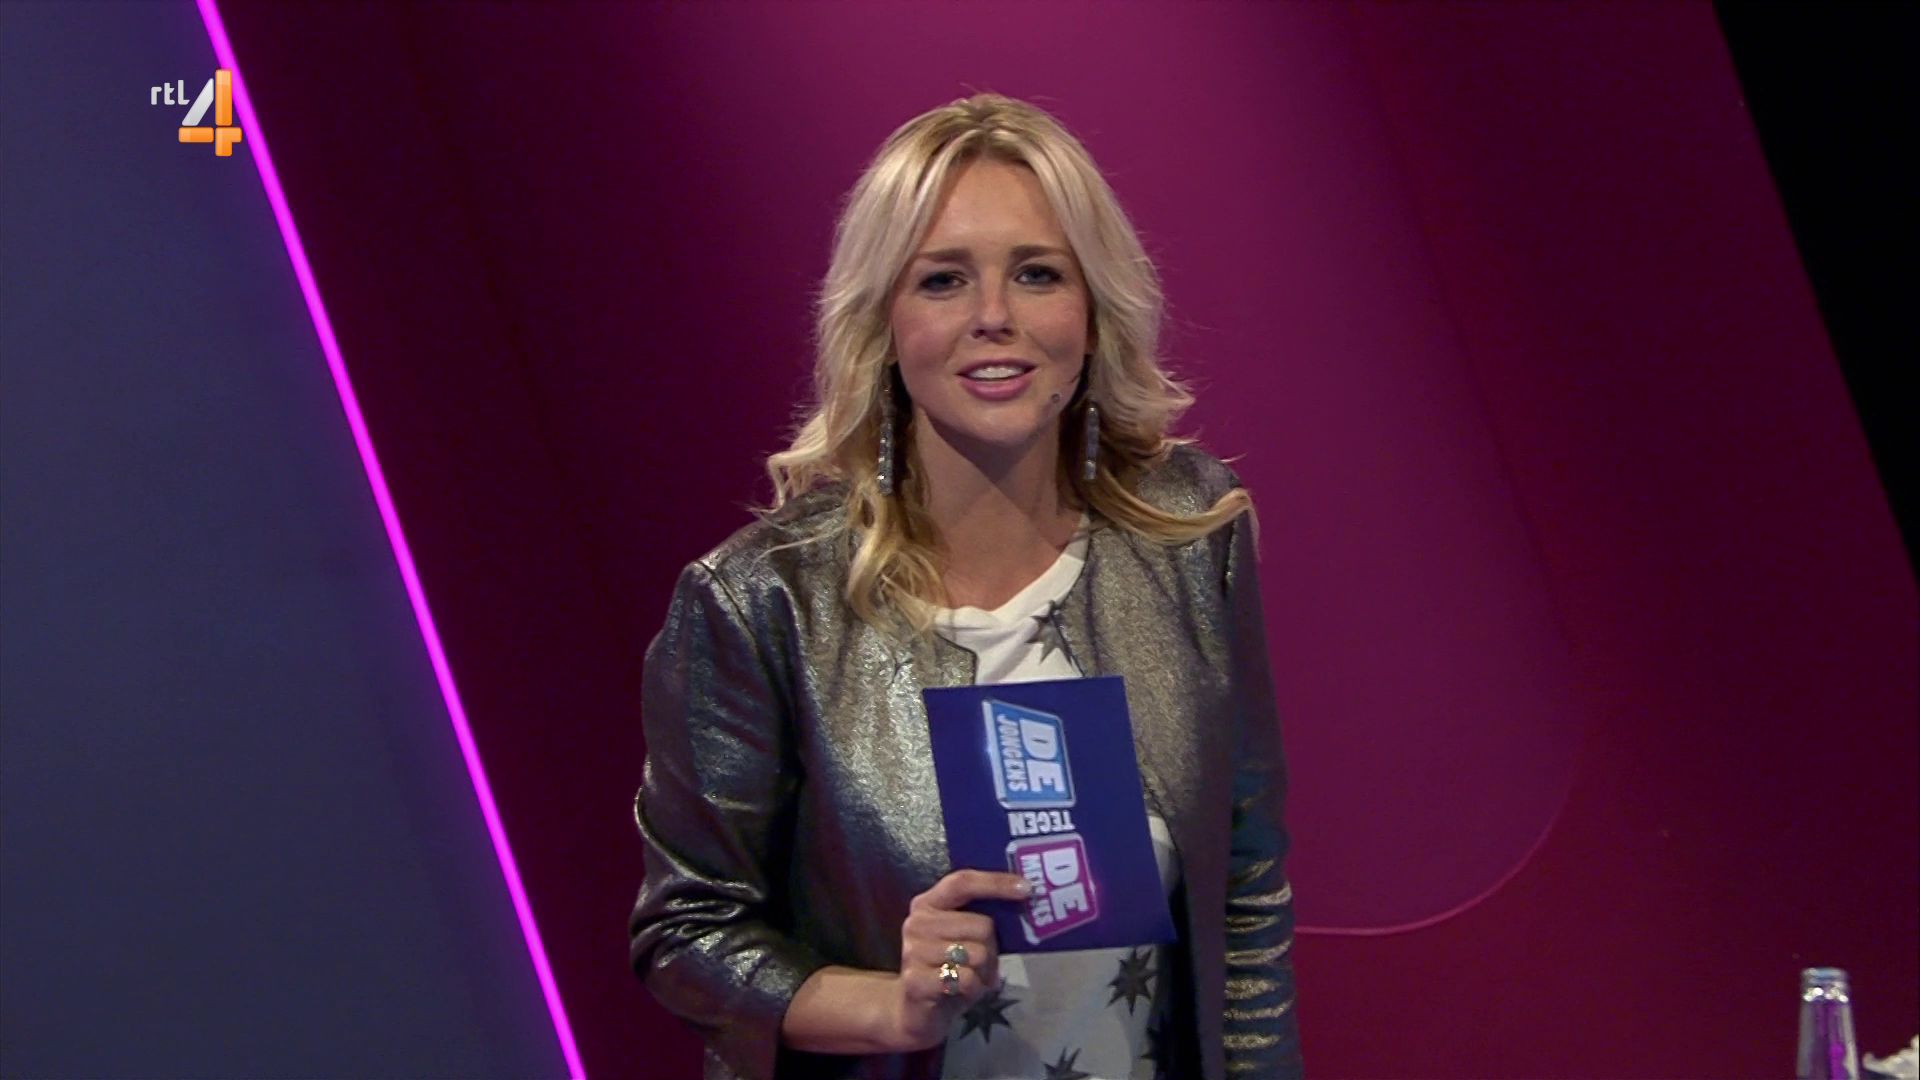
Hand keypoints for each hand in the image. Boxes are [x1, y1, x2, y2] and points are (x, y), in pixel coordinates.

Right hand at [882, 869, 1030, 1050]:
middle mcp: (917, 923)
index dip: (995, 883)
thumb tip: (1021, 904)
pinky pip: (966, 979)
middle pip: (981, 925)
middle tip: (982, 964)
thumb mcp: (964, 940)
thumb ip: (981, 921)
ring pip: (977, 954)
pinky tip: (961, 992)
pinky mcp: (916, 980)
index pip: (962, 882)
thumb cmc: (948, 969)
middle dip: (992, 948)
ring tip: (970, 978)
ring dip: (983, 972)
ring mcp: (913, 951)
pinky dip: (974, 989)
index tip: (1027, 888)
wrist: (914, 1012)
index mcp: (928, 904)